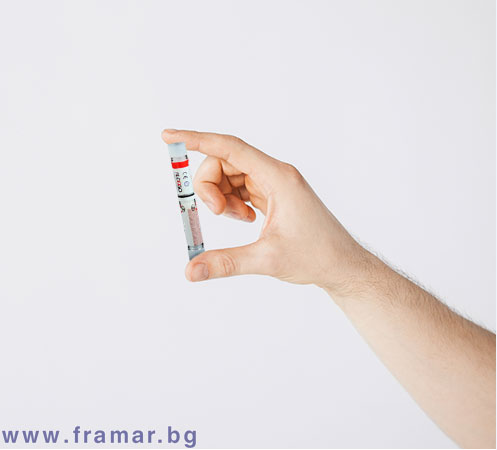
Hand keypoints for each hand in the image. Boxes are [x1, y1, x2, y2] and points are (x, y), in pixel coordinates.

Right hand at [162, 129, 375, 293]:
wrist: (341, 264)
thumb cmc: (316, 255)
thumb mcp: (267, 259)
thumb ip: (226, 262)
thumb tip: (191, 270)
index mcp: (278, 177)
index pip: (230, 147)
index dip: (197, 139)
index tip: (169, 136)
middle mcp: (275, 174)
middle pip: (226, 161)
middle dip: (209, 185)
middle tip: (215, 214)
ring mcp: (274, 184)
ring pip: (231, 175)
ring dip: (222, 196)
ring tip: (238, 221)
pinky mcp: (273, 195)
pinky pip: (241, 187)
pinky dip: (232, 202)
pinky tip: (245, 220)